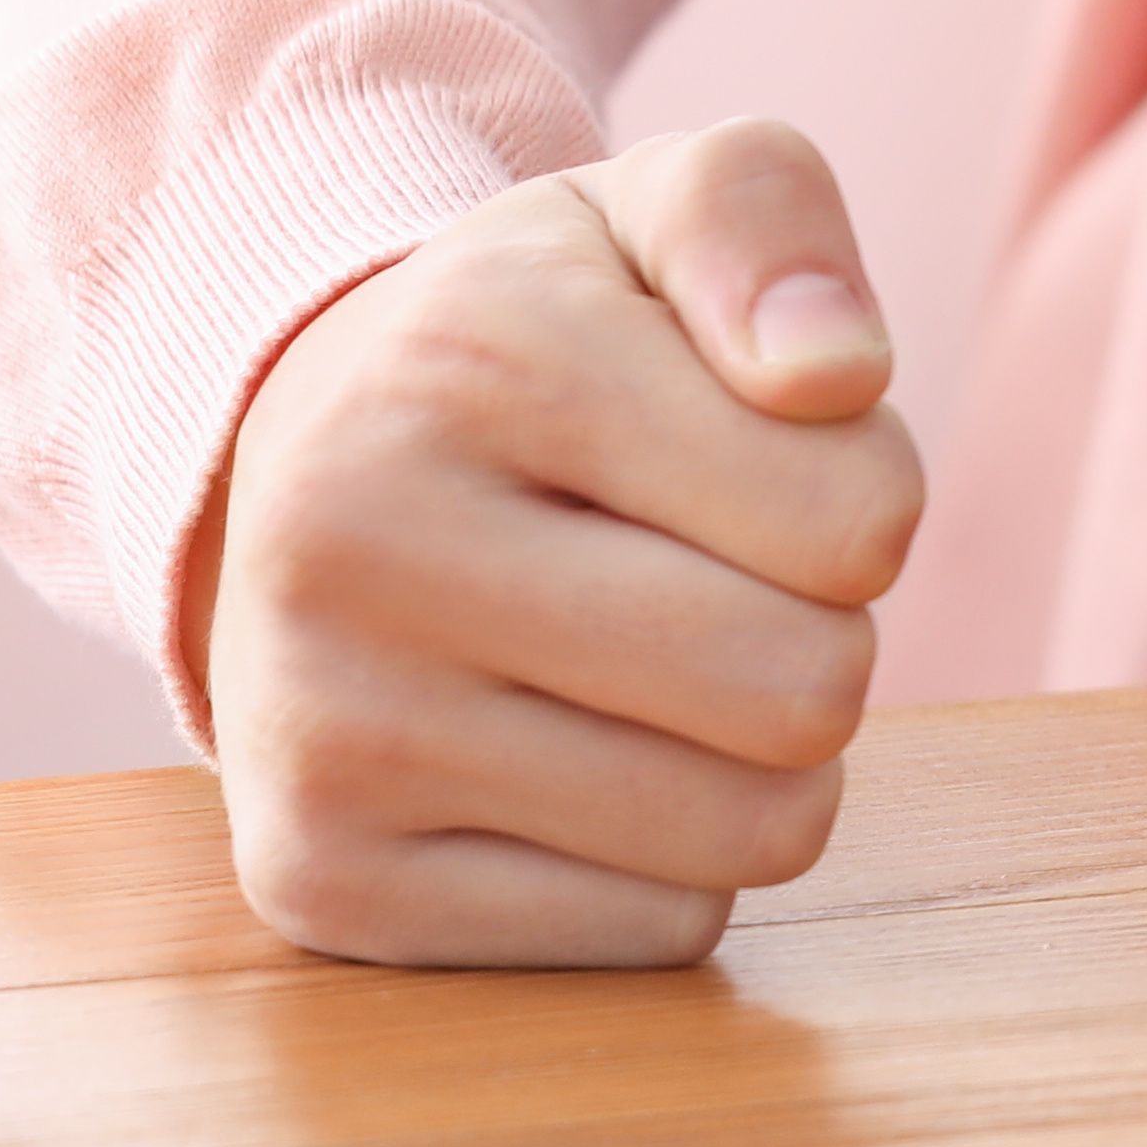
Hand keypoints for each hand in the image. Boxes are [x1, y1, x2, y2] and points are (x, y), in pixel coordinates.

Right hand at [197, 119, 926, 968]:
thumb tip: (837, 375)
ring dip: (756, 759)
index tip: (756, 457)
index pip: (863, 524)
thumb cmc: (540, 345)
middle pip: (809, 692)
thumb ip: (769, 224)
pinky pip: (659, 931)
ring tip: (644, 662)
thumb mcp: (655, 215)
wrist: (283, 470)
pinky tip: (564, 756)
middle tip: (707, 574)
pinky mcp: (321, 883)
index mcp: (471, 360)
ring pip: (751, 833)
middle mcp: (351, 544)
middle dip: (819, 633)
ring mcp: (319, 731)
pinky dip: (668, 861)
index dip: (863, 495)